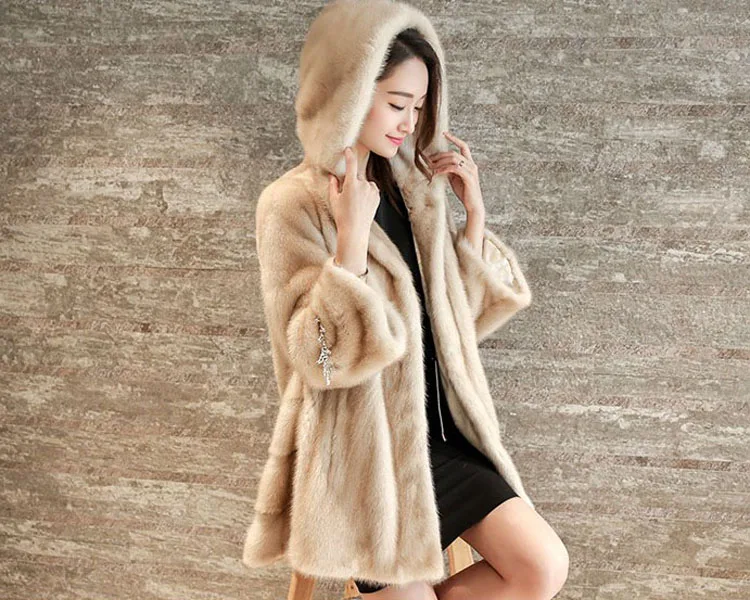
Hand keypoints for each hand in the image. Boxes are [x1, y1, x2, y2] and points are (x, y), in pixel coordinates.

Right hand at [328, 147, 378, 275]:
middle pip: (357, 177)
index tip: (348, 149)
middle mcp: (364, 185)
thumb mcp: (334, 199)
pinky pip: (371, 189)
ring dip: (360, 187)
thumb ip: (333, 185)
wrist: (355, 230)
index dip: (350, 155)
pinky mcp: (377, 196)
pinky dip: (367, 192)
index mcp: (351, 184)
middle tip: (348, 197)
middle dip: (352, 182)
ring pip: (364, 183)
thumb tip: (333, 176)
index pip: (351, 164)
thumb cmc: (342, 216)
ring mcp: (372, 190)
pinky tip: (362, 204)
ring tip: (355, 203)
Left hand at [427, 131, 484, 215]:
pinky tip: (436, 173)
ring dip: (440, 162)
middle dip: (440, 155)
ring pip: (454, 159)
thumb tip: (440, 165)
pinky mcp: (468, 177)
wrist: (473, 205)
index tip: (445, 133)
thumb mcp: (455, 179)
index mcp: (469, 163)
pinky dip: (443, 169)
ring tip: (431, 167)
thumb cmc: (465, 192)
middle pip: (454, 153)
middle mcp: (471, 165)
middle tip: (429, 160)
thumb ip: (450, 170)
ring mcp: (471, 171)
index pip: (463, 146)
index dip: (454, 139)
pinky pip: (454, 168)